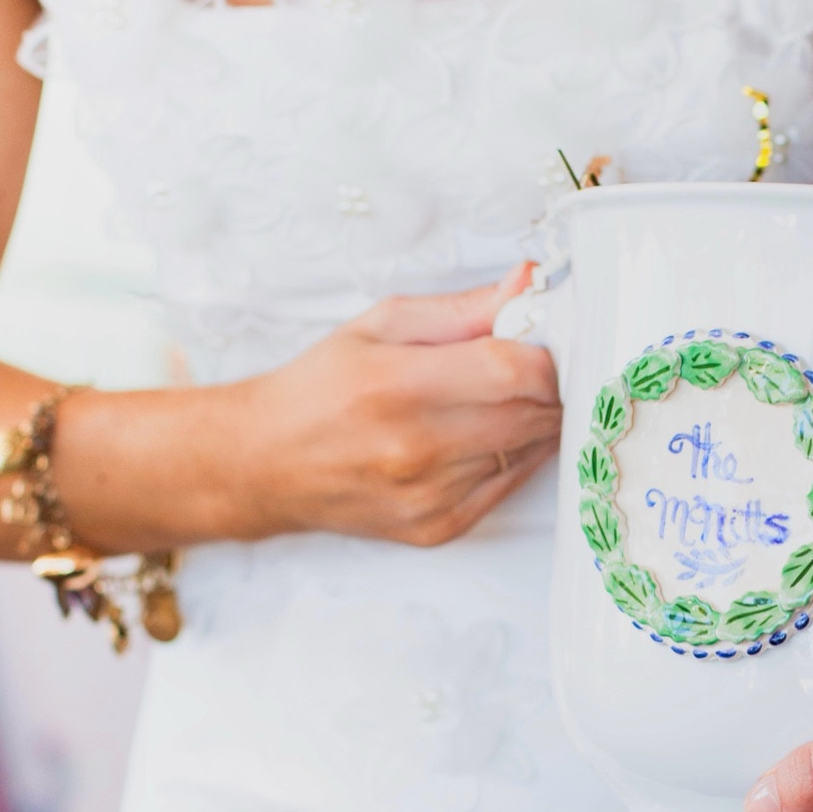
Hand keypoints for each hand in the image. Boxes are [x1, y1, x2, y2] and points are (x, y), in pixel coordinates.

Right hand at [228, 264, 560, 544]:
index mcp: (399, 385)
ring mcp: (428, 496)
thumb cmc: (320, 387)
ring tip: (498, 400)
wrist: (265, 463)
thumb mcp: (381, 326)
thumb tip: (527, 283)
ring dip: (531, 422)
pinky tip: (484, 437)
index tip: (546, 341)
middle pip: (530, 413)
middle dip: (547, 386)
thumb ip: (463, 308)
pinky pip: (508, 486)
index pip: (513, 371)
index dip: (546, 353)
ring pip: (526, 451)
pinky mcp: (436, 528)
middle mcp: (416, 448)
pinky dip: (512, 457)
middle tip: (534, 367)